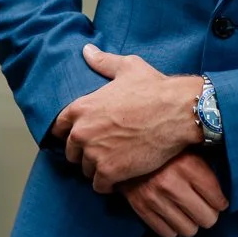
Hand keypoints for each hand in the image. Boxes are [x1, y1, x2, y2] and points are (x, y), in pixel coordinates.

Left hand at [51, 47, 202, 192]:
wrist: (178, 112)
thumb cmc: (154, 88)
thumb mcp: (128, 68)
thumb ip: (103, 62)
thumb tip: (87, 50)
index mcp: (81, 108)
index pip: (58, 128)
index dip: (70, 133)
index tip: (84, 136)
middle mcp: (82, 132)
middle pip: (71, 153)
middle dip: (85, 152)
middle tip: (105, 149)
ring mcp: (94, 154)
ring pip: (85, 170)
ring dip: (98, 168)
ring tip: (115, 162)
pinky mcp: (110, 172)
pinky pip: (99, 186)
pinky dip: (109, 183)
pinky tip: (122, 175)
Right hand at [119, 151, 227, 236]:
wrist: (125, 150)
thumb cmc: (165, 153)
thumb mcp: (188, 151)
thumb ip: (205, 170)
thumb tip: (222, 196)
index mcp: (188, 165)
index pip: (217, 199)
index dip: (221, 203)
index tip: (218, 202)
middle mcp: (172, 184)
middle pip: (207, 219)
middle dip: (209, 215)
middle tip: (204, 209)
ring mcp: (155, 198)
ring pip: (189, 230)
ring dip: (191, 224)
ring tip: (187, 213)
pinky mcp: (142, 209)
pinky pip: (168, 234)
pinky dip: (173, 228)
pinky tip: (173, 216)